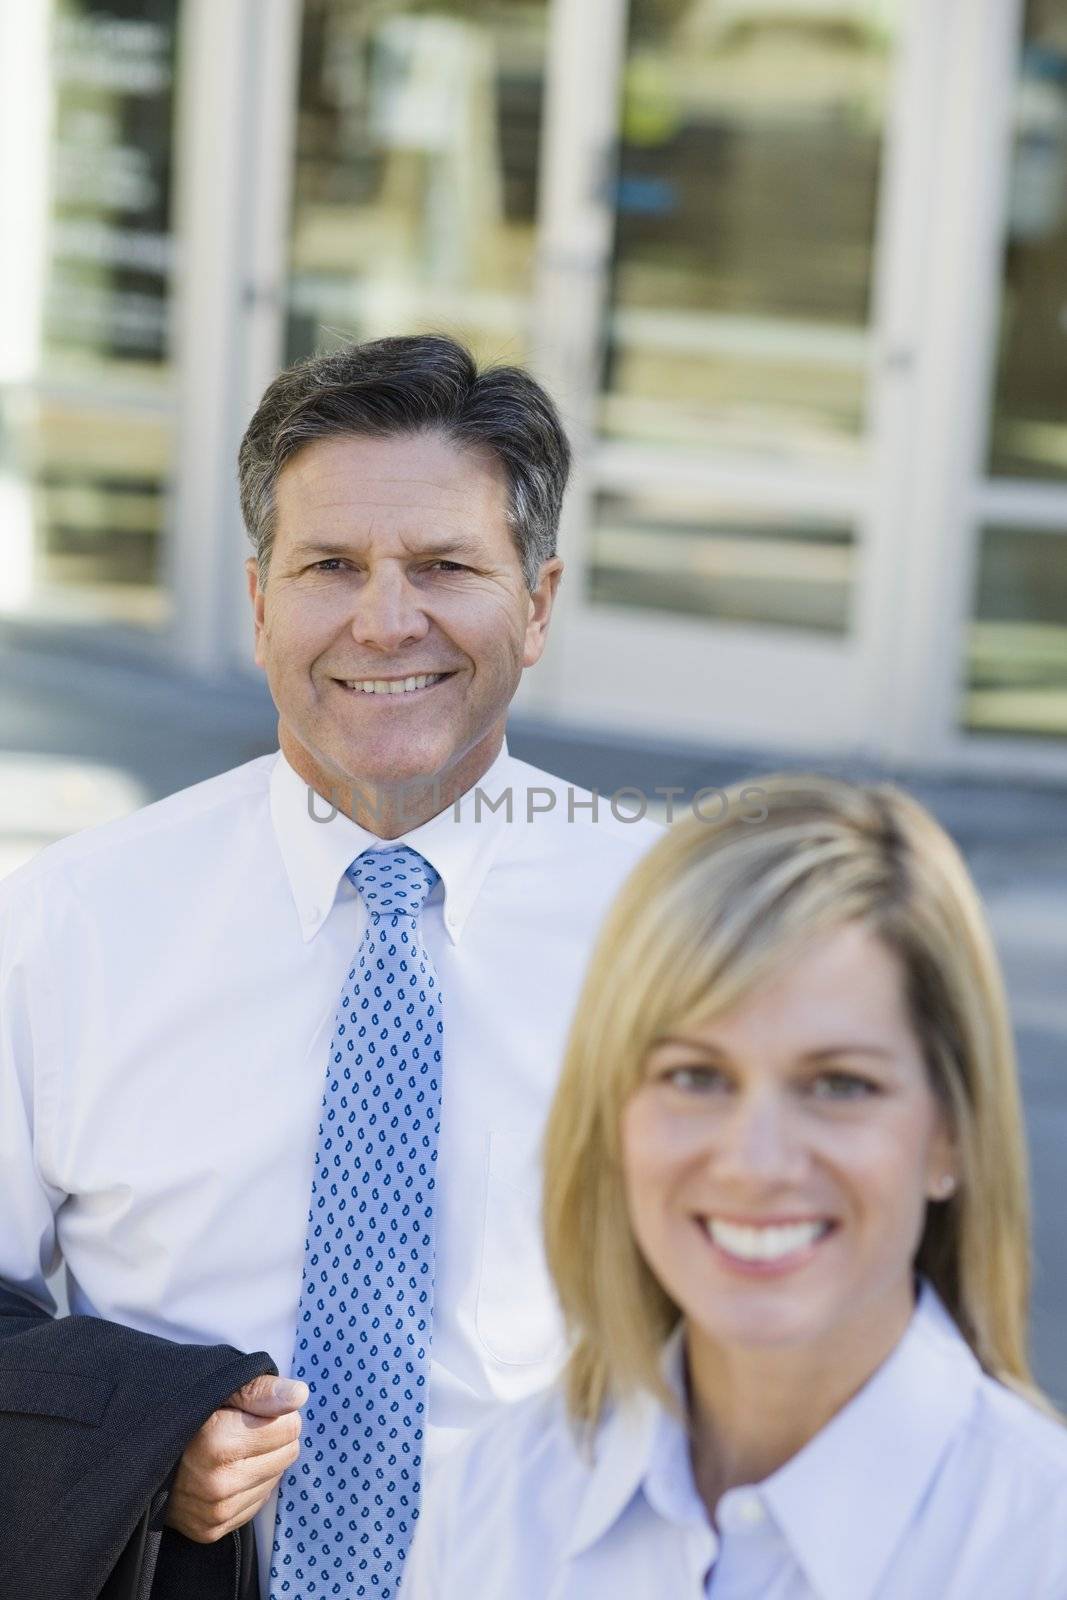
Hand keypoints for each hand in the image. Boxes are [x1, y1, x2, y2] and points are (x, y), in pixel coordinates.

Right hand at [164, 1374, 308, 1543]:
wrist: (140, 1454)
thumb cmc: (186, 1414)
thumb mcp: (219, 1389)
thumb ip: (261, 1391)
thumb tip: (301, 1395)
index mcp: (219, 1442)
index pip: (290, 1427)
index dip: (277, 1413)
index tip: (255, 1411)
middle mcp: (218, 1483)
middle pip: (288, 1453)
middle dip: (273, 1437)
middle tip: (244, 1430)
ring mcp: (215, 1512)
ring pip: (275, 1479)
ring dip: (263, 1463)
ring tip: (232, 1452)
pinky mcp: (211, 1531)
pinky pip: (257, 1504)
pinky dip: (250, 1486)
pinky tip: (227, 1473)